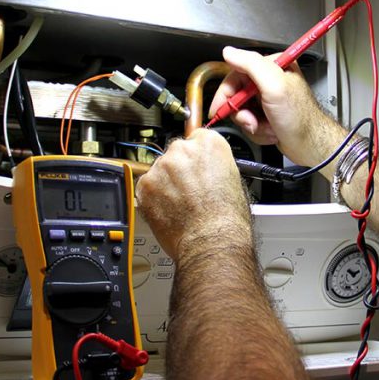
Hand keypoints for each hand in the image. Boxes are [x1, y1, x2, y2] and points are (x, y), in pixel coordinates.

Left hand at [135, 129, 251, 260]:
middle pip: (176, 153)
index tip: (195, 165)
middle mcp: (183, 150)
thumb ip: (215, 166)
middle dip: (180, 169)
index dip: (196, 156)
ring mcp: (162, 167)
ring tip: (181, 205)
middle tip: (190, 191)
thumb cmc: (227, 219)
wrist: (211, 242)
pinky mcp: (145, 186)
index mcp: (209, 144)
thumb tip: (206, 169)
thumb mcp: (233, 181)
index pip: (196, 137)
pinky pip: (147, 187)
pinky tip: (169, 210)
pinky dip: (154, 198)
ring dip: (166, 184)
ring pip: (160, 171)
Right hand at [209, 46, 328, 165]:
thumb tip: (229, 51)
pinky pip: (250, 124)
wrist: (311, 145)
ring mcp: (268, 99)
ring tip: (268, 128)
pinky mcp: (268, 115)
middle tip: (252, 122)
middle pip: (237, 95)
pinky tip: (272, 132)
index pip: (236, 73)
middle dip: (244, 114)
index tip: (219, 108)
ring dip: (252, 125)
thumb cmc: (299, 117)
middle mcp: (269, 80)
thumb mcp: (274, 86)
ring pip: (242, 112)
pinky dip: (259, 132)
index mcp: (272, 67)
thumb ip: (252, 65)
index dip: (226, 93)